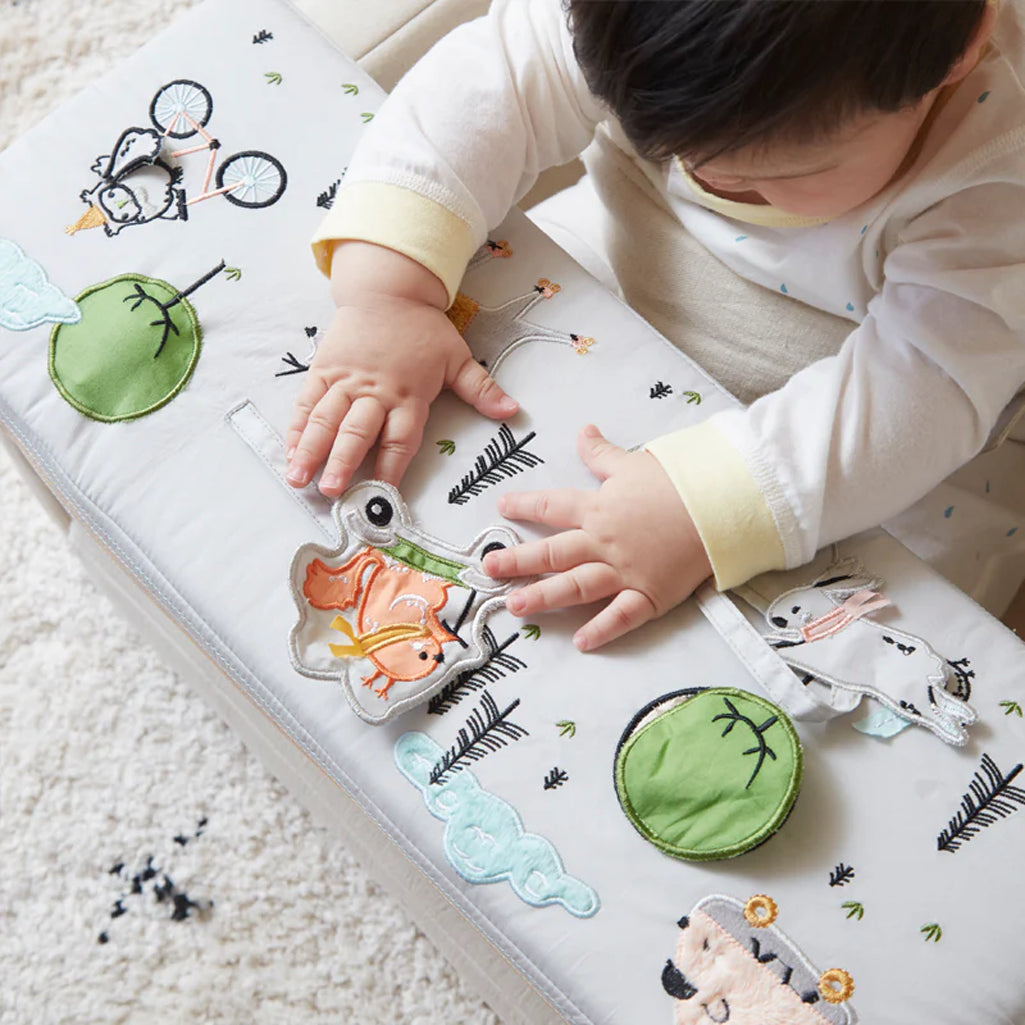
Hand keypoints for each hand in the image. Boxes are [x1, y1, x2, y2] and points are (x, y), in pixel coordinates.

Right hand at [286, 242, 517, 496]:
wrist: (387, 288)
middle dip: (343, 463)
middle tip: (332, 491)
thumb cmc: (423, 328)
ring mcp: (346, 381)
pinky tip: (290, 450)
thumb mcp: (458, 357)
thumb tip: (512, 412)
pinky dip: (298, 427)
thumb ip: (481, 389)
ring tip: (298, 478)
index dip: (391, 468)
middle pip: (357, 432)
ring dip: (311, 450)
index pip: (400, 439)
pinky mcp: (324, 370)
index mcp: (409, 394)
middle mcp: (375, 392)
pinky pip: (308, 402)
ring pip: (326, 420)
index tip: (383, 496)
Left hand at [482, 425, 712, 650]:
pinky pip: (622, 615)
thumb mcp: (633, 462)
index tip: (501, 507)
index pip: (552, 506)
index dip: (524, 505)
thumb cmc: (677, 481)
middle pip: (553, 552)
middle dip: (518, 560)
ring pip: (576, 586)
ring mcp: (624, 570)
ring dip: (544, 596)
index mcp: (597, 508)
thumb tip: (583, 430)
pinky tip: (581, 642)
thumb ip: (602, 453)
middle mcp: (603, 541)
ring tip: (515, 606)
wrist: (719, 504)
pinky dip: (602, 629)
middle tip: (488, 569)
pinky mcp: (650, 593)